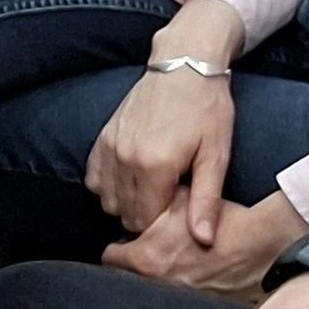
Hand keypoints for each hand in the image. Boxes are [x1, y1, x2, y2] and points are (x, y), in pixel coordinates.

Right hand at [85, 62, 235, 233]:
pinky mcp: (103, 137)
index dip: (160, 226)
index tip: (177, 213)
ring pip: (105, 199)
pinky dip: (108, 186)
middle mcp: (125, 158)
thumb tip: (203, 241)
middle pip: (122, 213)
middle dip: (143, 217)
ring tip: (152, 191)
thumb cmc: (207, 111)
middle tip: (168, 202)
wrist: (184, 66)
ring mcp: (110, 147)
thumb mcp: (216, 156)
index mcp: (154, 167)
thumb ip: (206, 201)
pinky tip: (132, 179)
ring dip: (125, 203)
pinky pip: (93, 178)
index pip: (143, 222)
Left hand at [106, 195, 308, 296]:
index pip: (109, 258)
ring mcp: (177, 302)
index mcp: (145, 260)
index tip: (129, 240)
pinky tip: (191, 278)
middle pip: (126, 279)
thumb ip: (150, 204)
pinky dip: (177, 293)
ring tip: (171, 265)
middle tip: (147, 253)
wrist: (264, 247)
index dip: (118, 246)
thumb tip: (136, 204)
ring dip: (154, 279)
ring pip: (149, 292)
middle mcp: (156, 286)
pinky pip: (175, 304)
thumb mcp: (179, 200)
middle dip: (131, 266)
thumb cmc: (222, 222)